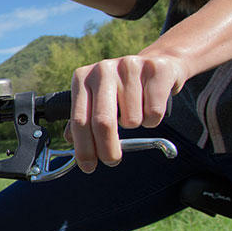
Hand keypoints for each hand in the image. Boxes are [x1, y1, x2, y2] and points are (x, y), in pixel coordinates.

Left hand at [65, 54, 184, 172]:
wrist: (159, 64)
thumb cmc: (123, 88)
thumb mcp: (97, 99)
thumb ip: (83, 119)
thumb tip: (71, 141)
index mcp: (82, 78)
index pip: (79, 120)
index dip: (84, 148)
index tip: (88, 166)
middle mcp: (102, 70)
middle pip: (103, 122)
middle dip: (107, 149)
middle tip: (111, 160)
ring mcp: (129, 67)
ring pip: (132, 120)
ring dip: (135, 125)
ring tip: (136, 111)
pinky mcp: (155, 70)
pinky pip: (154, 113)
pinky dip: (153, 119)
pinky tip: (150, 104)